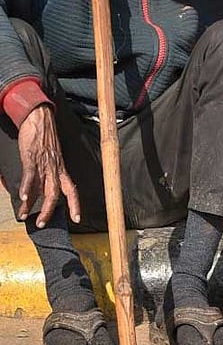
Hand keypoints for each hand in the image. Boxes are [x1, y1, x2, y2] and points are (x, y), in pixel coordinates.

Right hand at [17, 104, 80, 226]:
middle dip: (48, 211)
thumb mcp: (51, 159)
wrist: (40, 120)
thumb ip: (47, 174)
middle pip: (55, 194)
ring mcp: (44, 164)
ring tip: (24, 215)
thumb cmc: (45, 139)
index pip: (72, 190)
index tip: (77, 219)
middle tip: (41, 224)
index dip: (76, 205)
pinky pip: (30, 175)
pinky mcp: (32, 157)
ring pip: (42, 188)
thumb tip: (38, 190)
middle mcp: (55, 169)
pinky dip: (27, 186)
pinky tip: (22, 197)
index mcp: (61, 170)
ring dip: (33, 204)